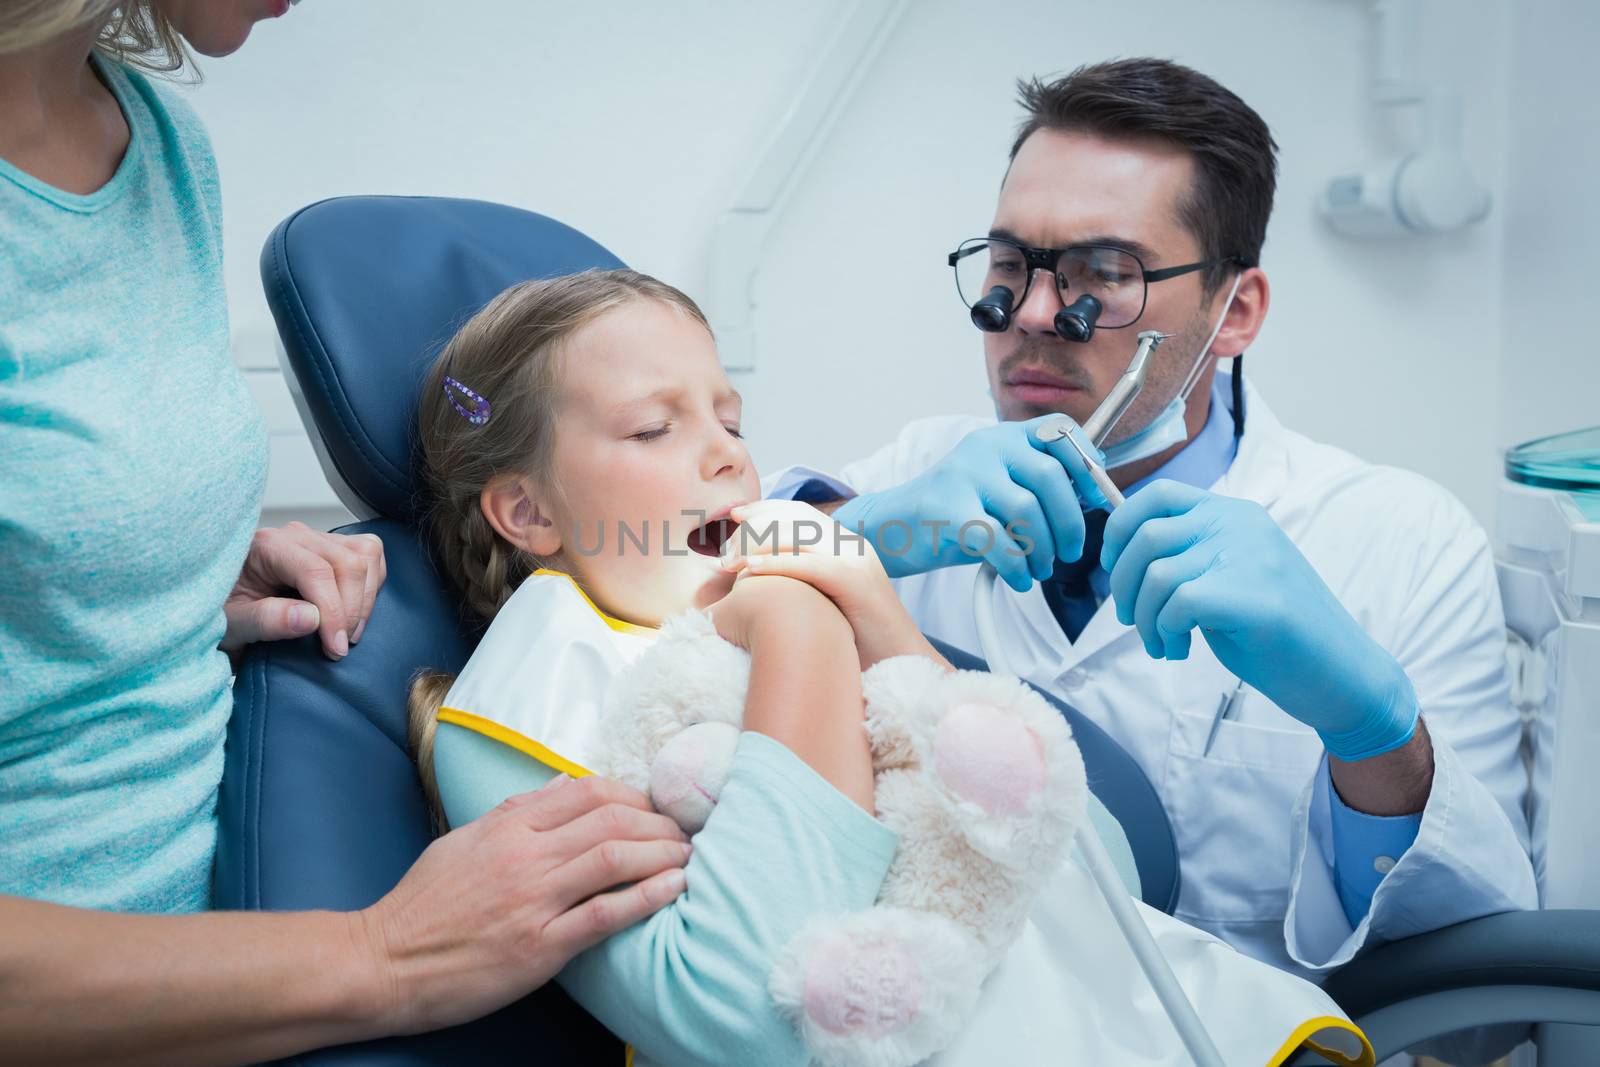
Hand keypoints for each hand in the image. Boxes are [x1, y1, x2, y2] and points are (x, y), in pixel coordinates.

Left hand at [221, 522, 386, 659]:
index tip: (336, 648)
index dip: (333, 611)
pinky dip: (371, 584)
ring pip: (365, 555)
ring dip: (365, 598)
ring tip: (348, 634)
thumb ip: (265, 620)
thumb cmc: (219, 618)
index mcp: (265, 547)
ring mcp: (317, 539)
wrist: (215, 614)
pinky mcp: (333, 548)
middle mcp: (295, 536)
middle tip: (339, 648)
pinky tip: (355, 613)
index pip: (315, 571)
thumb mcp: (232, 626)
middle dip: (352, 609)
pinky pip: (369, 555)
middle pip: (347, 562)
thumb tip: (310, 618)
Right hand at [362, 774, 689, 1034]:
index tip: (655, 807)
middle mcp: (524, 854)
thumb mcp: (466, 839)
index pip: (588, 791)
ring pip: (615, 857)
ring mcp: (532, 899)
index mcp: (507, 824)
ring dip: (663, 853)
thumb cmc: (423, 904)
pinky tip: (674, 890)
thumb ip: (519, 809)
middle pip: (612, 818)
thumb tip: (565, 781)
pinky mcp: (538, 946)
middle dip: (659, 822)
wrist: (381, 961)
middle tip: (684, 833)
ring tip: (689, 856)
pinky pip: (604, 913)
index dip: (634, 794)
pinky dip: (646, 897)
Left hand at [719, 499, 946, 670]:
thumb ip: (805, 581)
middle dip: (753, 527)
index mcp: (846, 544)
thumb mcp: (829, 599)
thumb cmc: (860, 640)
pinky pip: (809, 563)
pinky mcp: (856, 581)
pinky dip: (776, 563)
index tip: (735, 516)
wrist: (902, 662)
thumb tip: (761, 576)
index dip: (765, 509)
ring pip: (798, 534)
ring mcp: (856, 559)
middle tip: (724, 551)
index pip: (799, 512)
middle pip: (794, 517)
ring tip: (728, 563)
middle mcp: (852, 544)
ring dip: (756, 544)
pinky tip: (749, 571)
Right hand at [831, 415, 1107, 590]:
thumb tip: (1093, 498)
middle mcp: (985, 447)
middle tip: (1071, 552)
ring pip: (1026, 510)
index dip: (1087, 463)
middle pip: (1050, 476)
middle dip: (1070, 522)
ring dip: (1043, 549)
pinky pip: (997, 539)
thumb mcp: (997, 490)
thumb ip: (1038, 489)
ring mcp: (964, 475)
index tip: (1098, 499)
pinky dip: (1017, 565)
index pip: (1059, 431)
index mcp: (1002, 437)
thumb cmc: (954, 514)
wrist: (891, 528)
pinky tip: (1019, 578)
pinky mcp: (947, 508)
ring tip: (1040, 569)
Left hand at [1101, 481, 1418, 760]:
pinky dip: (1165, 632)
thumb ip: (1188, 557)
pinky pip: (1178, 604)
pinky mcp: (1255, 597)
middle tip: (1132, 620)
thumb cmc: (1275, 633)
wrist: (1342, 674)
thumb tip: (1122, 556)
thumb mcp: (1227, 576)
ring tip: (1162, 644)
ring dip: (1144, 619)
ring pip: (1156, 575)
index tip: (1115, 568)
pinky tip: (1180, 650)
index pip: (1156, 495)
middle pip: (1145, 536)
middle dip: (1124, 586)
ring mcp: (1250, 557)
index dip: (1119, 529)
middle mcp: (1241, 525)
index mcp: (1234, 514)